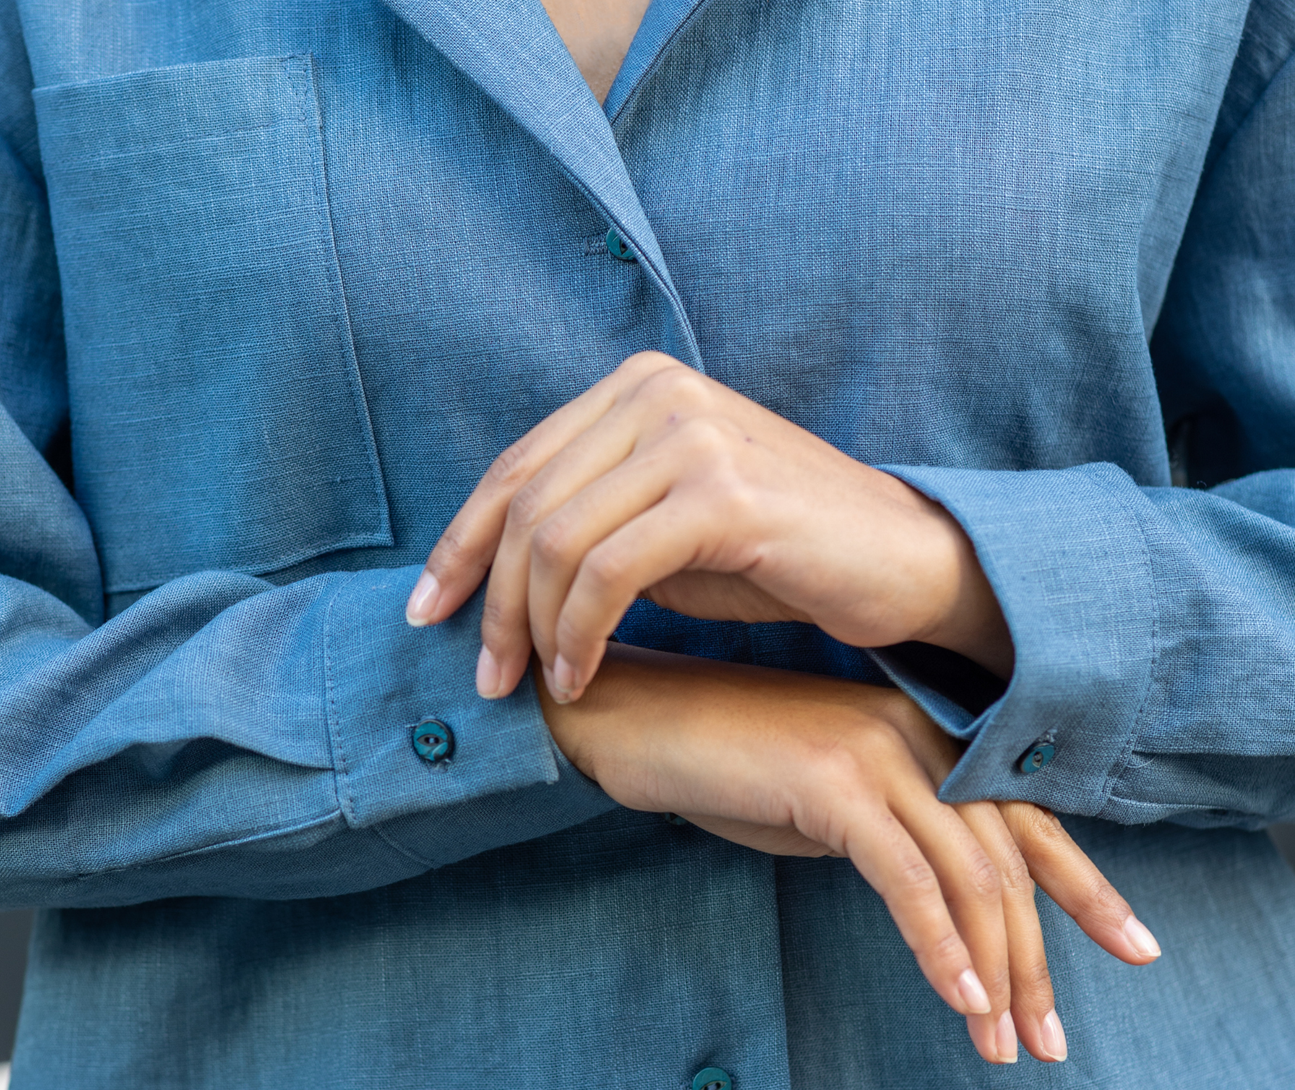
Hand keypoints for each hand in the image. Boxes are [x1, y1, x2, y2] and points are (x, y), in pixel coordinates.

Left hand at [406, 352, 1011, 701]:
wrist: (901, 561)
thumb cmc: (775, 552)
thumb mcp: (662, 524)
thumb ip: (587, 523)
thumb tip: (486, 579)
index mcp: (638, 385)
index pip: (517, 465)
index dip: (460, 542)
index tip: (428, 610)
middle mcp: (659, 391)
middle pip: (526, 502)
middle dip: (488, 598)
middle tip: (484, 676)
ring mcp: (691, 434)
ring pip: (558, 540)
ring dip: (531, 627)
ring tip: (533, 686)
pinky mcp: (722, 492)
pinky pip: (609, 572)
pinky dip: (580, 633)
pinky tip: (582, 675)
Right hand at [544, 646, 1160, 1065]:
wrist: (634, 717)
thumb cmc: (720, 761)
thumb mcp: (823, 798)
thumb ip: (887, 828)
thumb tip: (941, 892)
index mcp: (917, 727)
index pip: (1022, 811)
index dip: (1084, 883)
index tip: (1130, 946)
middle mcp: (911, 730)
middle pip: (1006, 855)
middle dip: (1041, 957)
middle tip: (1052, 1040)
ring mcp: (874, 748)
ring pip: (969, 874)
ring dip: (996, 971)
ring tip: (1006, 1048)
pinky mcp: (831, 779)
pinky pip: (907, 878)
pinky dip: (941, 947)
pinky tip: (959, 1000)